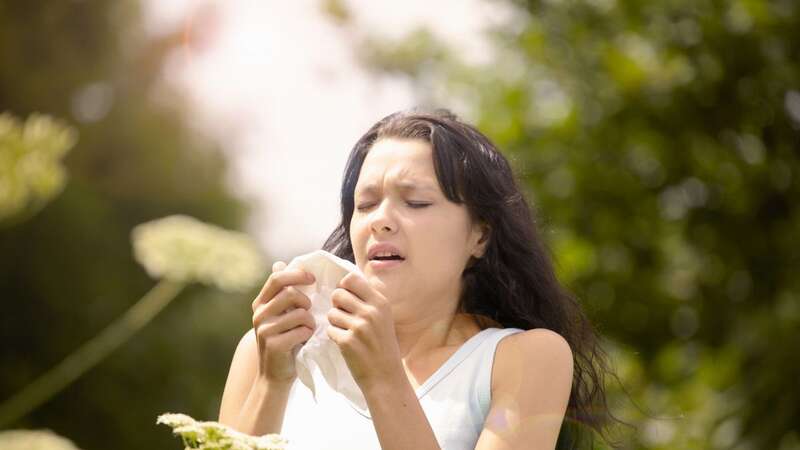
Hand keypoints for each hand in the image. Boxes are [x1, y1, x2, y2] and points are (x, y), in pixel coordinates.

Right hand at [251, 261, 315, 383]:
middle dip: (307, 301)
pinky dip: (309, 334)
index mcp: (261, 303)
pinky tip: (304, 340)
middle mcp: (259, 314)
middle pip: (290, 293)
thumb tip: (279, 263)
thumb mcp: (280, 314)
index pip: (277, 277)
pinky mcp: (274, 344)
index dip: (297, 274)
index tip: (312, 279)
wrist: (275, 375)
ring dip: (310, 321)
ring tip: (307, 329)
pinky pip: (302, 330)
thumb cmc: (284, 340)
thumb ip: (281, 292)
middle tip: (309, 312)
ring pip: (300, 313)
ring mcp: (265, 329)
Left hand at [326, 271, 403, 389]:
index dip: (344, 288)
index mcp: (380, 302)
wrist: (386, 376)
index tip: (348, 299)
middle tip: (346, 318)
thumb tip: (344, 283)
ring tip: (348, 332)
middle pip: (338, 294)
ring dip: (335, 322)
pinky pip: (329, 329)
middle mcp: (371, 312)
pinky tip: (347, 344)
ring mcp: (359, 327)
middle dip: (337, 305)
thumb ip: (367, 300)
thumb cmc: (382, 345)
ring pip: (331, 313)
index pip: (351, 279)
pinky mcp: (347, 342)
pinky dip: (335, 336)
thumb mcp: (383, 317)